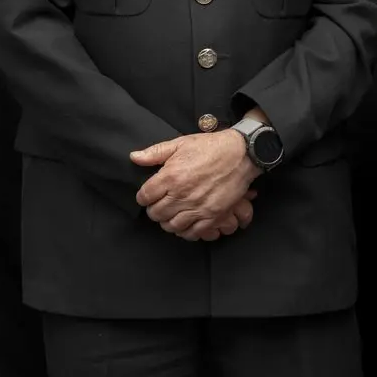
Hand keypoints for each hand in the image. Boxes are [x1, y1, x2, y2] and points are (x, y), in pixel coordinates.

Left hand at [131, 131, 259, 236]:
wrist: (242, 153)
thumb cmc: (211, 147)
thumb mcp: (181, 143)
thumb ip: (155, 152)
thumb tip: (134, 157)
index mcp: (170, 176)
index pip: (144, 197)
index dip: (144, 197)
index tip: (150, 195)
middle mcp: (181, 194)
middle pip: (156, 214)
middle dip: (155, 210)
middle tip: (161, 204)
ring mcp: (197, 207)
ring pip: (171, 226)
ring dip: (169, 221)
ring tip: (173, 214)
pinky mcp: (212, 215)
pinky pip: (192, 233)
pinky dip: (186, 231)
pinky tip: (187, 222)